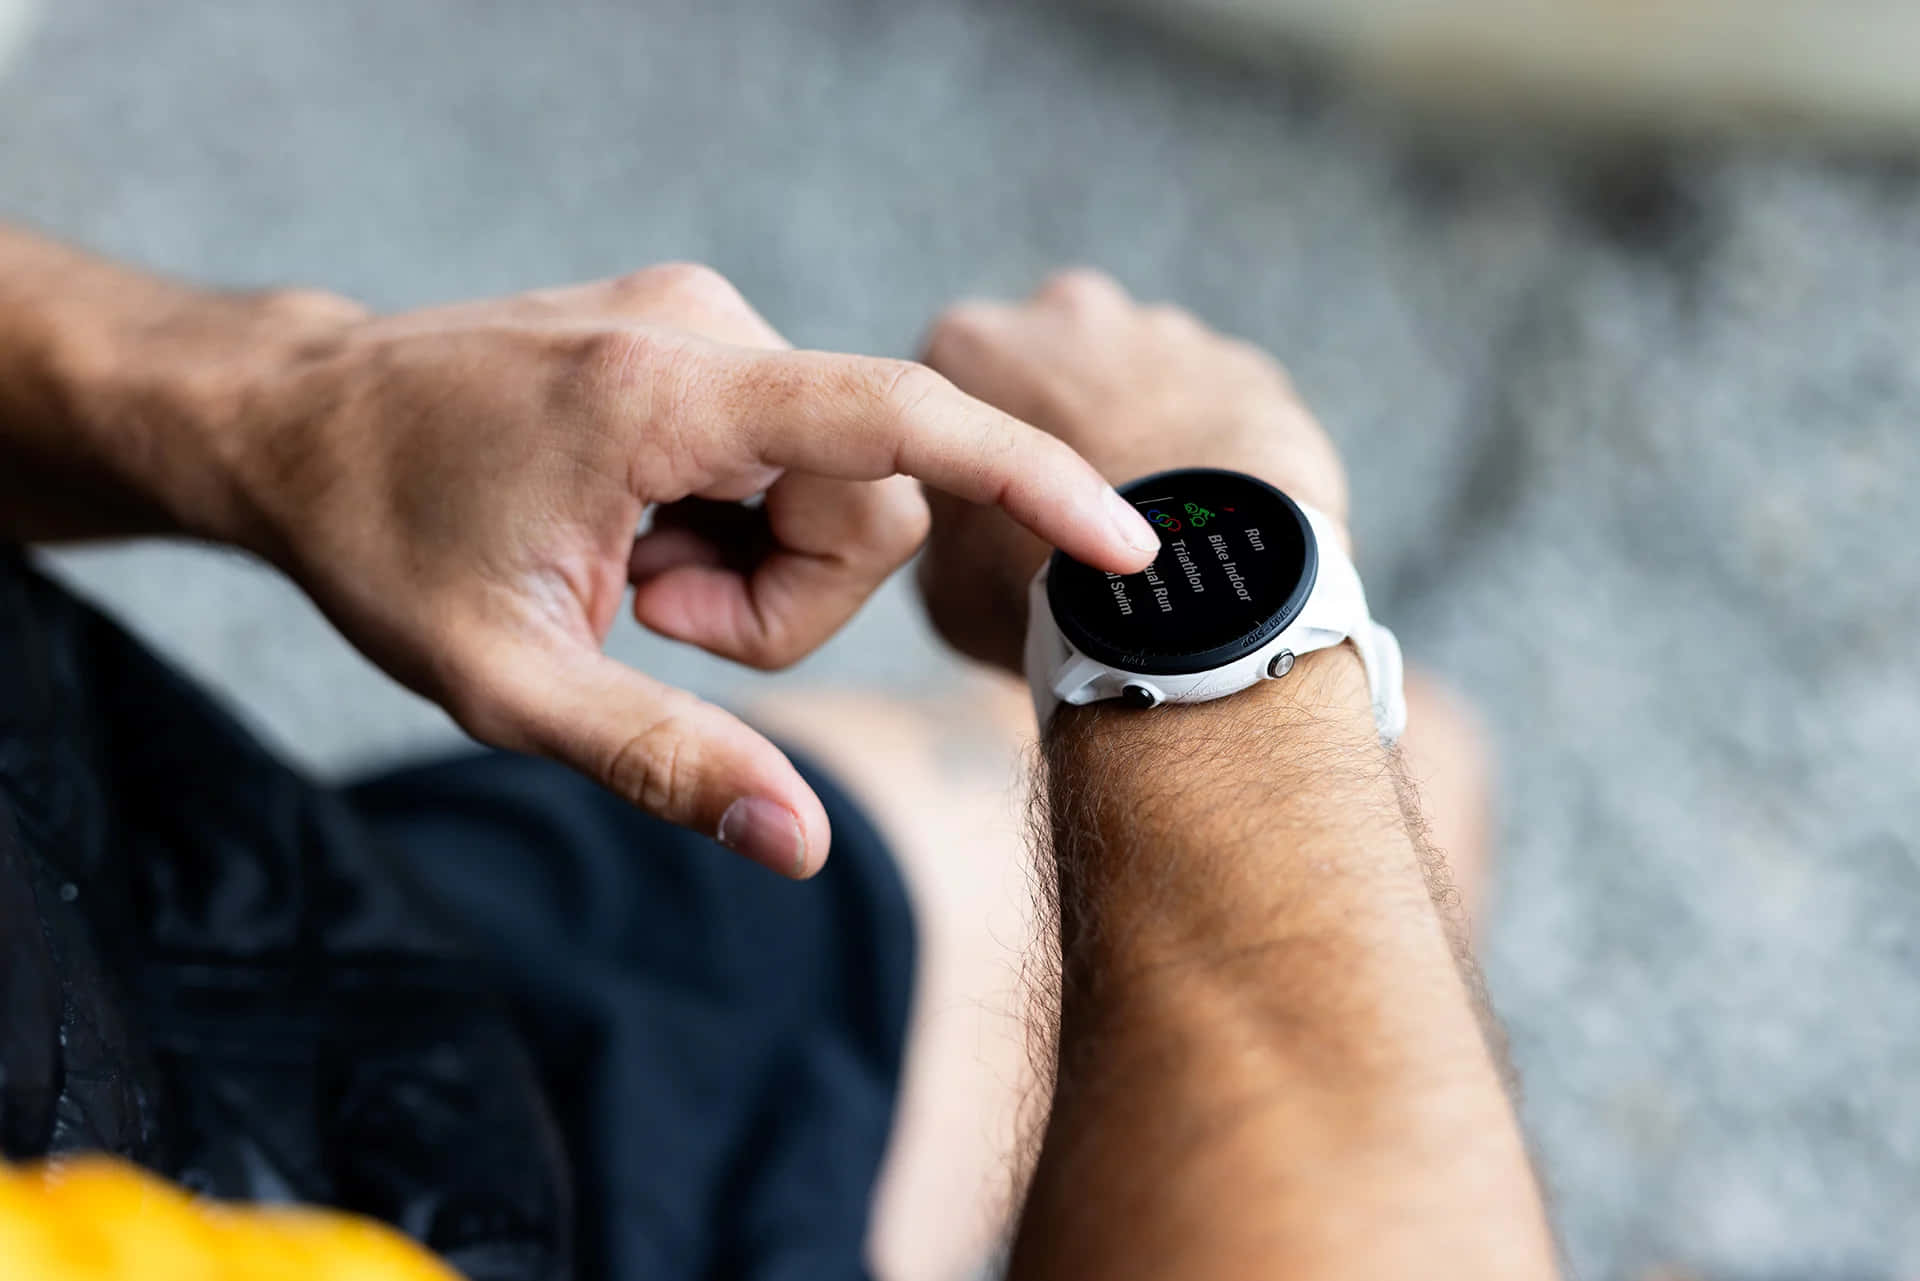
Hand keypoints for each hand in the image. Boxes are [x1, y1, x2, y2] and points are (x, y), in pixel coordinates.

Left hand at [195, 265, 1159, 875]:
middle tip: (651, 617)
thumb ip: (664, 762)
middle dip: (790, 597)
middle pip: (873, 498)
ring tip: (630, 572)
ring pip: (836, 479)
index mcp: (663, 397)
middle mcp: (704, 327)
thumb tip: (802, 852)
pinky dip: (736, 518)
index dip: (1029, 482)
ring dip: (756, 563)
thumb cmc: (386, 546)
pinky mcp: (698, 332)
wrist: (298, 423)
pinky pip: (791, 446)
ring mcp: (702, 318)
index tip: (1127, 544)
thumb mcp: (508, 683)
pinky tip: (635, 525)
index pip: (899, 423)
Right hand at [915, 270, 1348, 672]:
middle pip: (1055, 362)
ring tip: (1149, 517)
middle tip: (1076, 509)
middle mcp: (1064, 312)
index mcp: (969, 345)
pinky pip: (1214, 402)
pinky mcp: (1242, 364)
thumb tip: (969, 534)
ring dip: (1138, 424)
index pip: (959, 385)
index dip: (975, 448)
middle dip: (1064, 415)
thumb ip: (946, 524)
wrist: (1182, 608)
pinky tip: (1203, 513)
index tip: (997, 500)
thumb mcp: (946, 584)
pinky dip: (1207, 444)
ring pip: (1140, 375)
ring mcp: (1161, 328)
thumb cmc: (1047, 590)